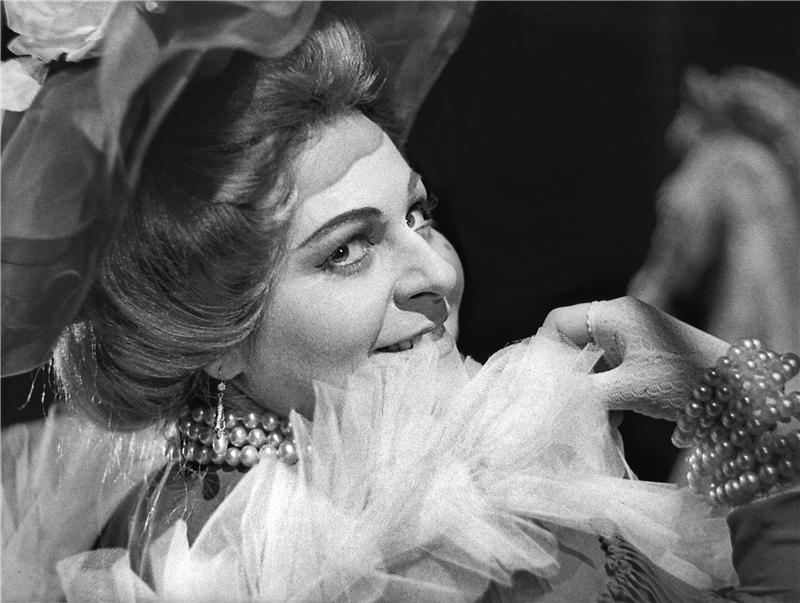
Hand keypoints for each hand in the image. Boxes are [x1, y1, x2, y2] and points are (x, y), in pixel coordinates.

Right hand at [543, 296, 728, 419]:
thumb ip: (582, 393)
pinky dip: (605, 396)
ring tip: (595, 421)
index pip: (557, 322)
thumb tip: (550, 401)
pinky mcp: (644, 358)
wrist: (740, 394)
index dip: (545, 352)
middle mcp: (620, 321)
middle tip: (565, 406)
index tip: (543, 385)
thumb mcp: (625, 390)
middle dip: (568, 378)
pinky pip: (609, 372)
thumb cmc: (680, 382)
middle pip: (573, 343)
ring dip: (587, 392)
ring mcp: (633, 339)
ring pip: (591, 363)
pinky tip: (612, 423)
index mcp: (612, 315)